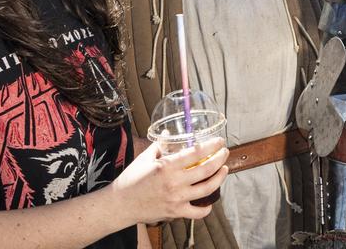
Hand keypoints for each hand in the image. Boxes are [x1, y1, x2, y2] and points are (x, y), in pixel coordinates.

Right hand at [108, 137, 228, 224]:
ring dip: (219, 178)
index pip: (196, 153)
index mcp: (167, 166)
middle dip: (220, 158)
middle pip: (206, 169)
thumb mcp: (145, 157)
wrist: (121, 204)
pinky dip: (207, 208)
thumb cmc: (131, 179)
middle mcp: (174, 182)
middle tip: (225, 152)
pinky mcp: (175, 212)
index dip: (212, 146)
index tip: (219, 141)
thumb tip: (168, 132)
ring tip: (224, 169)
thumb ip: (160, 144)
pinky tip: (210, 201)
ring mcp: (176, 199)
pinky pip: (197, 212)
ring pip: (207, 189)